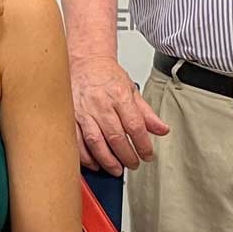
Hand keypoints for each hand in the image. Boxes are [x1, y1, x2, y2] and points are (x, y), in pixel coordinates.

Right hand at [69, 54, 169, 174]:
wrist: (86, 62)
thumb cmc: (107, 76)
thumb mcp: (132, 90)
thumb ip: (147, 113)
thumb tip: (162, 130)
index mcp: (119, 95)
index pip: (135, 126)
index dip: (143, 145)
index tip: (148, 155)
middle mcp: (101, 103)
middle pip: (116, 137)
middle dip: (126, 156)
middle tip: (133, 164)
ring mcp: (83, 110)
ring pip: (95, 142)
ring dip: (107, 160)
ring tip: (116, 169)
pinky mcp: (70, 116)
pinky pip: (76, 141)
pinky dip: (85, 156)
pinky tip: (95, 163)